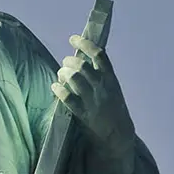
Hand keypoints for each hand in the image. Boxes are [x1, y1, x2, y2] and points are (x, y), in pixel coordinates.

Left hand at [52, 35, 137, 155]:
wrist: (118, 135)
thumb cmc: (113, 109)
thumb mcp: (112, 88)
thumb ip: (100, 75)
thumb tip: (82, 58)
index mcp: (111, 79)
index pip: (99, 55)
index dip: (85, 44)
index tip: (73, 38)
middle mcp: (102, 87)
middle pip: (82, 66)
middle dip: (69, 61)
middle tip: (65, 63)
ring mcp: (92, 100)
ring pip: (74, 78)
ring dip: (63, 73)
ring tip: (61, 75)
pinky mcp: (83, 113)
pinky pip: (67, 98)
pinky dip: (59, 90)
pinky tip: (55, 87)